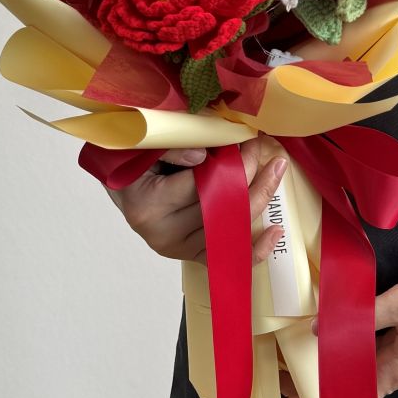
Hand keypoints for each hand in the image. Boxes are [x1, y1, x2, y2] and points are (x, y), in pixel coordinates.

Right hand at [105, 138, 285, 265]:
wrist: (122, 186)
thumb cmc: (134, 162)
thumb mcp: (144, 147)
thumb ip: (171, 149)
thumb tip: (201, 156)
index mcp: (148, 204)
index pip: (202, 185)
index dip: (233, 163)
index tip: (250, 140)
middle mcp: (162, 233)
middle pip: (221, 209)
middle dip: (252, 178)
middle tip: (266, 153)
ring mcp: (177, 249)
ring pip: (229, 229)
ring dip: (258, 199)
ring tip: (276, 171)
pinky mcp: (189, 255)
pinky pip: (225, 257)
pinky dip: (254, 249)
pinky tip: (275, 232)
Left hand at [279, 258, 397, 397]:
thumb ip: (363, 316)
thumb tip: (321, 329)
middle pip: (352, 384)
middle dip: (317, 381)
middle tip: (280, 371)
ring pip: (361, 365)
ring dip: (331, 363)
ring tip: (297, 352)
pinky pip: (373, 348)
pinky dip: (349, 344)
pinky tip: (333, 329)